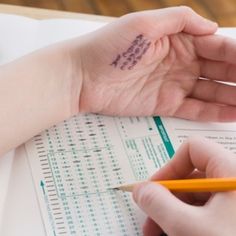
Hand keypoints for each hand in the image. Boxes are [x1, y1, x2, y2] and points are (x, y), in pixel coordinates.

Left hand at [72, 7, 235, 120]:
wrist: (83, 76)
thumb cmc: (109, 46)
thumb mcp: (144, 23)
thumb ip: (181, 20)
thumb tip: (214, 27)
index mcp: (179, 40)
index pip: (218, 46)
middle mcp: (180, 62)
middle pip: (219, 70)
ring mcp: (173, 85)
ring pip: (210, 91)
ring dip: (232, 97)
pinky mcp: (164, 105)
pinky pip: (194, 108)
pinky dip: (214, 112)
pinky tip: (232, 115)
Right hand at [133, 138, 235, 235]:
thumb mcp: (189, 227)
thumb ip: (158, 203)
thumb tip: (139, 190)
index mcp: (232, 170)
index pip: (193, 149)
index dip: (169, 167)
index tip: (153, 190)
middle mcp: (235, 180)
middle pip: (192, 176)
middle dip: (166, 198)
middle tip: (149, 220)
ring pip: (197, 197)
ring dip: (173, 213)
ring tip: (158, 234)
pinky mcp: (235, 217)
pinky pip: (207, 211)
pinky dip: (188, 222)